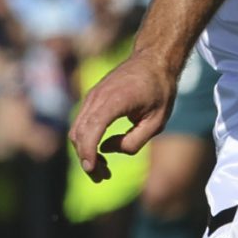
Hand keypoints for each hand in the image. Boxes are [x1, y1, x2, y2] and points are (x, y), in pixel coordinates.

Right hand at [67, 54, 176, 182]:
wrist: (154, 59)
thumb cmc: (160, 90)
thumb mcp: (157, 121)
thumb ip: (134, 141)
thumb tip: (107, 149)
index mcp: (113, 101)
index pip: (91, 130)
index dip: (88, 152)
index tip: (92, 169)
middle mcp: (97, 98)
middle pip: (79, 134)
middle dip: (86, 159)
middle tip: (102, 177)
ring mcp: (91, 97)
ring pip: (77, 130)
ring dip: (85, 151)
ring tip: (102, 169)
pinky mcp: (92, 99)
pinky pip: (82, 123)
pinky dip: (86, 140)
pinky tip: (101, 151)